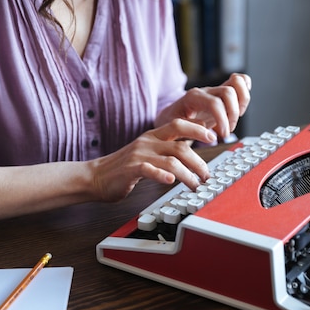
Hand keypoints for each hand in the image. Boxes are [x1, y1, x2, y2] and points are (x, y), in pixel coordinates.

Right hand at [88, 119, 216, 201]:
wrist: (95, 176)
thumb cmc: (124, 168)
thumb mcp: (148, 153)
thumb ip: (166, 150)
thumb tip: (190, 152)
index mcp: (154, 136)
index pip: (180, 124)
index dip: (198, 129)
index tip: (214, 136)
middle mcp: (148, 142)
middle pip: (181, 146)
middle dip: (199, 161)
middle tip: (207, 175)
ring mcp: (139, 155)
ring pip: (171, 160)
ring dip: (188, 174)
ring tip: (196, 185)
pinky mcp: (130, 169)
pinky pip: (149, 170)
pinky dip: (163, 176)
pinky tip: (171, 182)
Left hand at [155, 73, 251, 138]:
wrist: (171, 116)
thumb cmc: (173, 122)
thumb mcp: (175, 128)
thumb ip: (190, 127)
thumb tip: (206, 130)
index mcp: (193, 97)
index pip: (215, 103)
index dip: (223, 120)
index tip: (224, 134)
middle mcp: (206, 90)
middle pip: (229, 92)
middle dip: (233, 114)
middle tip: (227, 130)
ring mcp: (216, 90)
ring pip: (238, 83)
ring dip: (241, 104)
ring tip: (234, 120)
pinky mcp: (223, 93)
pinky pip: (240, 81)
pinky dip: (245, 92)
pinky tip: (239, 108)